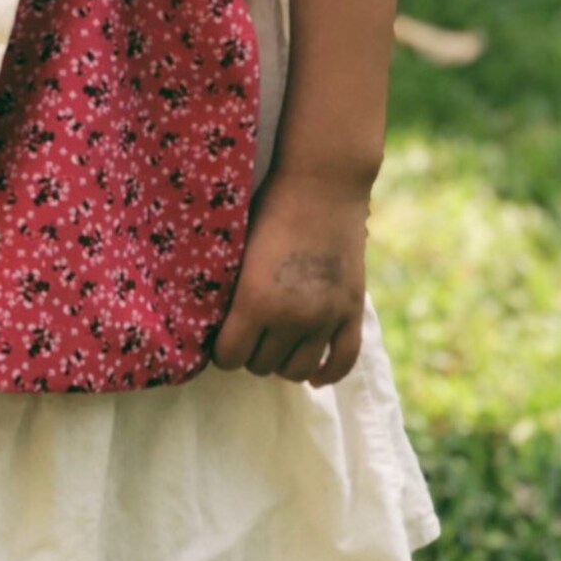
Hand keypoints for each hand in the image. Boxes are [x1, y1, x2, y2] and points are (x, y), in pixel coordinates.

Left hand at [212, 169, 369, 387]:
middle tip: (249, 337)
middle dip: (252, 354)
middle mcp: (291, 317)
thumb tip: (209, 319)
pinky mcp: (351, 311)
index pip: (229, 358)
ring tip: (276, 347)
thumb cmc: (270, 206)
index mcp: (255, 301)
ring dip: (284, 363)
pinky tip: (315, 375)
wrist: (321, 184)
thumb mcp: (238, 247)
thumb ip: (231, 289)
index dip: (222, 351)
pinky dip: (328, 374)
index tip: (222, 340)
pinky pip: (343, 361)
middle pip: (263, 366)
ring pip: (299, 370)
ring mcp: (325, 317)